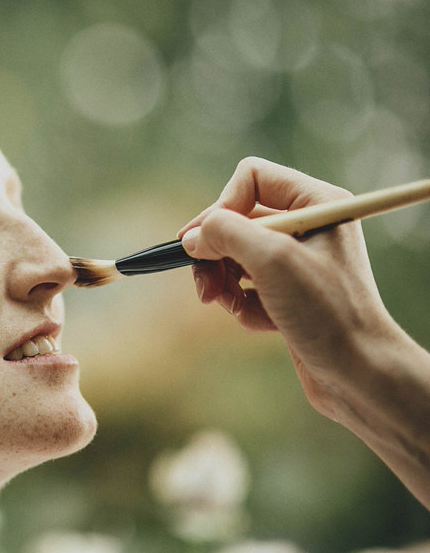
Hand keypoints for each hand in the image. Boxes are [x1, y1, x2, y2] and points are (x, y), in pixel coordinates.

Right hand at [177, 157, 399, 421]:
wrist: (359, 375)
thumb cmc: (327, 312)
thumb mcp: (271, 260)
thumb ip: (225, 233)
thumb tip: (192, 237)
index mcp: (317, 203)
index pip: (251, 178)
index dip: (222, 205)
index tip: (205, 242)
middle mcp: (308, 225)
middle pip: (236, 219)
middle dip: (216, 252)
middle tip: (205, 285)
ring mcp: (298, 260)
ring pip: (235, 254)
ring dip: (224, 281)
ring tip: (227, 305)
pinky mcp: (290, 292)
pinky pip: (246, 285)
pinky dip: (243, 304)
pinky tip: (260, 323)